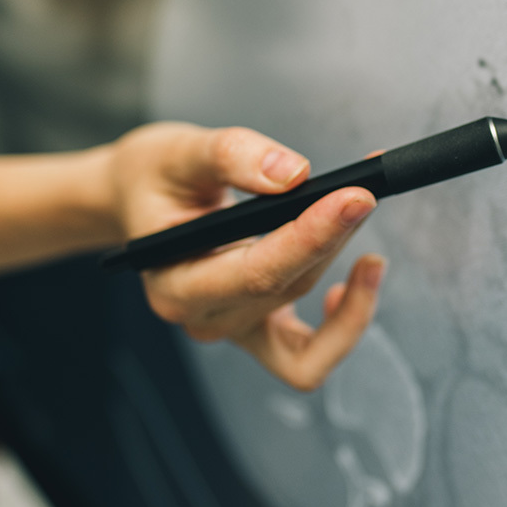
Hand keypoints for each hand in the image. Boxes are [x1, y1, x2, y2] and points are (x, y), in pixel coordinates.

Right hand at [109, 122, 385, 390]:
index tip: (354, 197)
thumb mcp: (178, 152)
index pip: (256, 272)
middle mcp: (204, 317)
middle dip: (334, 236)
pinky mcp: (260, 328)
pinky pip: (310, 355)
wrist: (140, 199)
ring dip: (347, 278)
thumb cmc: (152, 178)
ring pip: (308, 323)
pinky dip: (343, 325)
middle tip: (366, 187)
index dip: (313, 236)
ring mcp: (235, 329)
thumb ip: (232, 156)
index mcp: (176, 283)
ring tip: (360, 219)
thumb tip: (293, 174)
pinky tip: (356, 279)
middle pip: (288, 288)